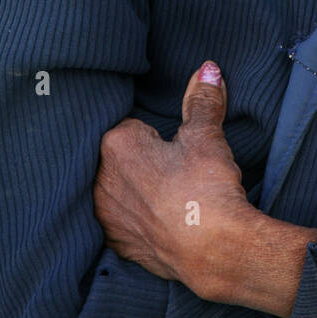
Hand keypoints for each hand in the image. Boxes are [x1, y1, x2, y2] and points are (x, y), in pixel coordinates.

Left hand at [93, 62, 252, 293]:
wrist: (214, 248)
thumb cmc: (207, 187)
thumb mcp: (207, 136)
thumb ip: (202, 100)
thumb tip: (208, 69)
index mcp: (117, 144)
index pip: (133, 126)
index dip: (158, 135)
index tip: (175, 148)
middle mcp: (101, 180)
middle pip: (122, 158)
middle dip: (143, 160)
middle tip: (177, 170)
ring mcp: (106, 215)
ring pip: (119, 189)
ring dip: (137, 190)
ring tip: (171, 196)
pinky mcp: (117, 243)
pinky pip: (123, 221)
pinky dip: (139, 219)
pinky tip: (164, 220)